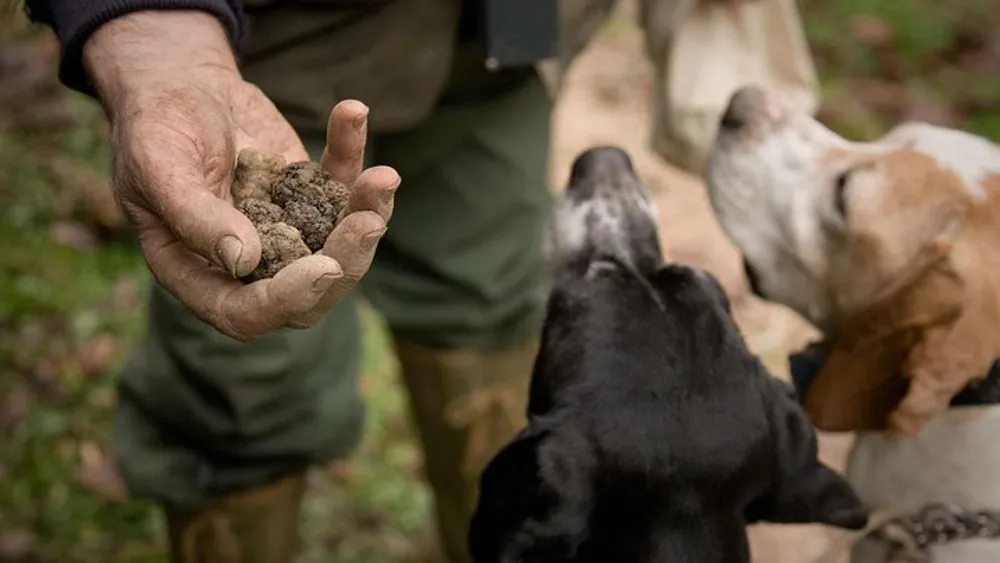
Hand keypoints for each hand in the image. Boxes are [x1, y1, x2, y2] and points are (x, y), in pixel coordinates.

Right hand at [83, 11, 397, 340]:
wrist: (177, 85)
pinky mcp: (310, 196)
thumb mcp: (159, 166)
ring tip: (382, 176)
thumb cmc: (153, 129)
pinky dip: (352, 153)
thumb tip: (244, 261)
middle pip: (309, 292)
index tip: (323, 266)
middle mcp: (248, 264)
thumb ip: (195, 216)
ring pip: (340, 246)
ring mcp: (286, 232)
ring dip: (367, 213)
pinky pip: (343, 187)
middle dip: (346, 261)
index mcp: (198, 272)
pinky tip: (352, 114)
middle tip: (367, 222)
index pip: (244, 313)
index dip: (286, 299)